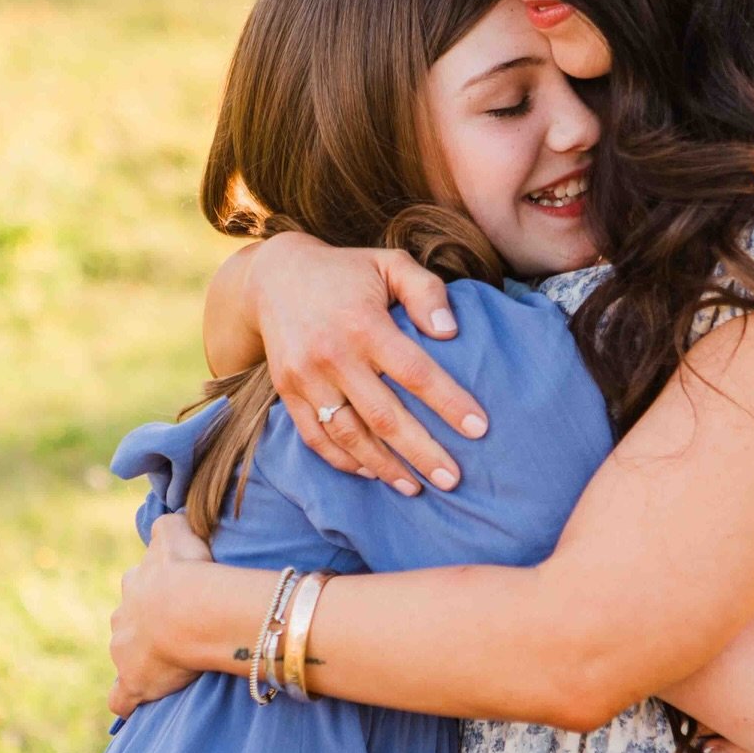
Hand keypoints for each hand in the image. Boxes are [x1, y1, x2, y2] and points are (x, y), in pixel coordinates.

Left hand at [108, 513, 213, 717]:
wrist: (187, 608)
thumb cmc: (188, 570)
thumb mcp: (175, 533)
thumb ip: (168, 526)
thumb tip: (168, 521)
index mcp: (135, 585)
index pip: (139, 588)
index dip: (158, 593)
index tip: (178, 598)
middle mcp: (122, 617)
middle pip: (129, 621)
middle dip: (146, 625)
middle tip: (179, 630)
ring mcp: (124, 652)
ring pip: (126, 655)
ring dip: (142, 658)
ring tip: (172, 663)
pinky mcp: (132, 682)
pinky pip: (122, 698)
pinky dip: (128, 700)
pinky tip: (138, 703)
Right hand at [239, 234, 489, 493]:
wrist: (274, 275)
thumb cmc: (347, 272)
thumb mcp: (390, 264)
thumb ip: (425, 292)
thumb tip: (450, 332)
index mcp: (363, 324)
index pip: (414, 372)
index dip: (448, 403)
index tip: (479, 428)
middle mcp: (332, 355)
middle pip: (384, 416)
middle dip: (422, 452)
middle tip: (453, 480)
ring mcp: (305, 378)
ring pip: (349, 435)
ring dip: (384, 467)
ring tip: (417, 487)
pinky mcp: (287, 392)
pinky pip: (315, 437)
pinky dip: (344, 461)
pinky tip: (373, 473)